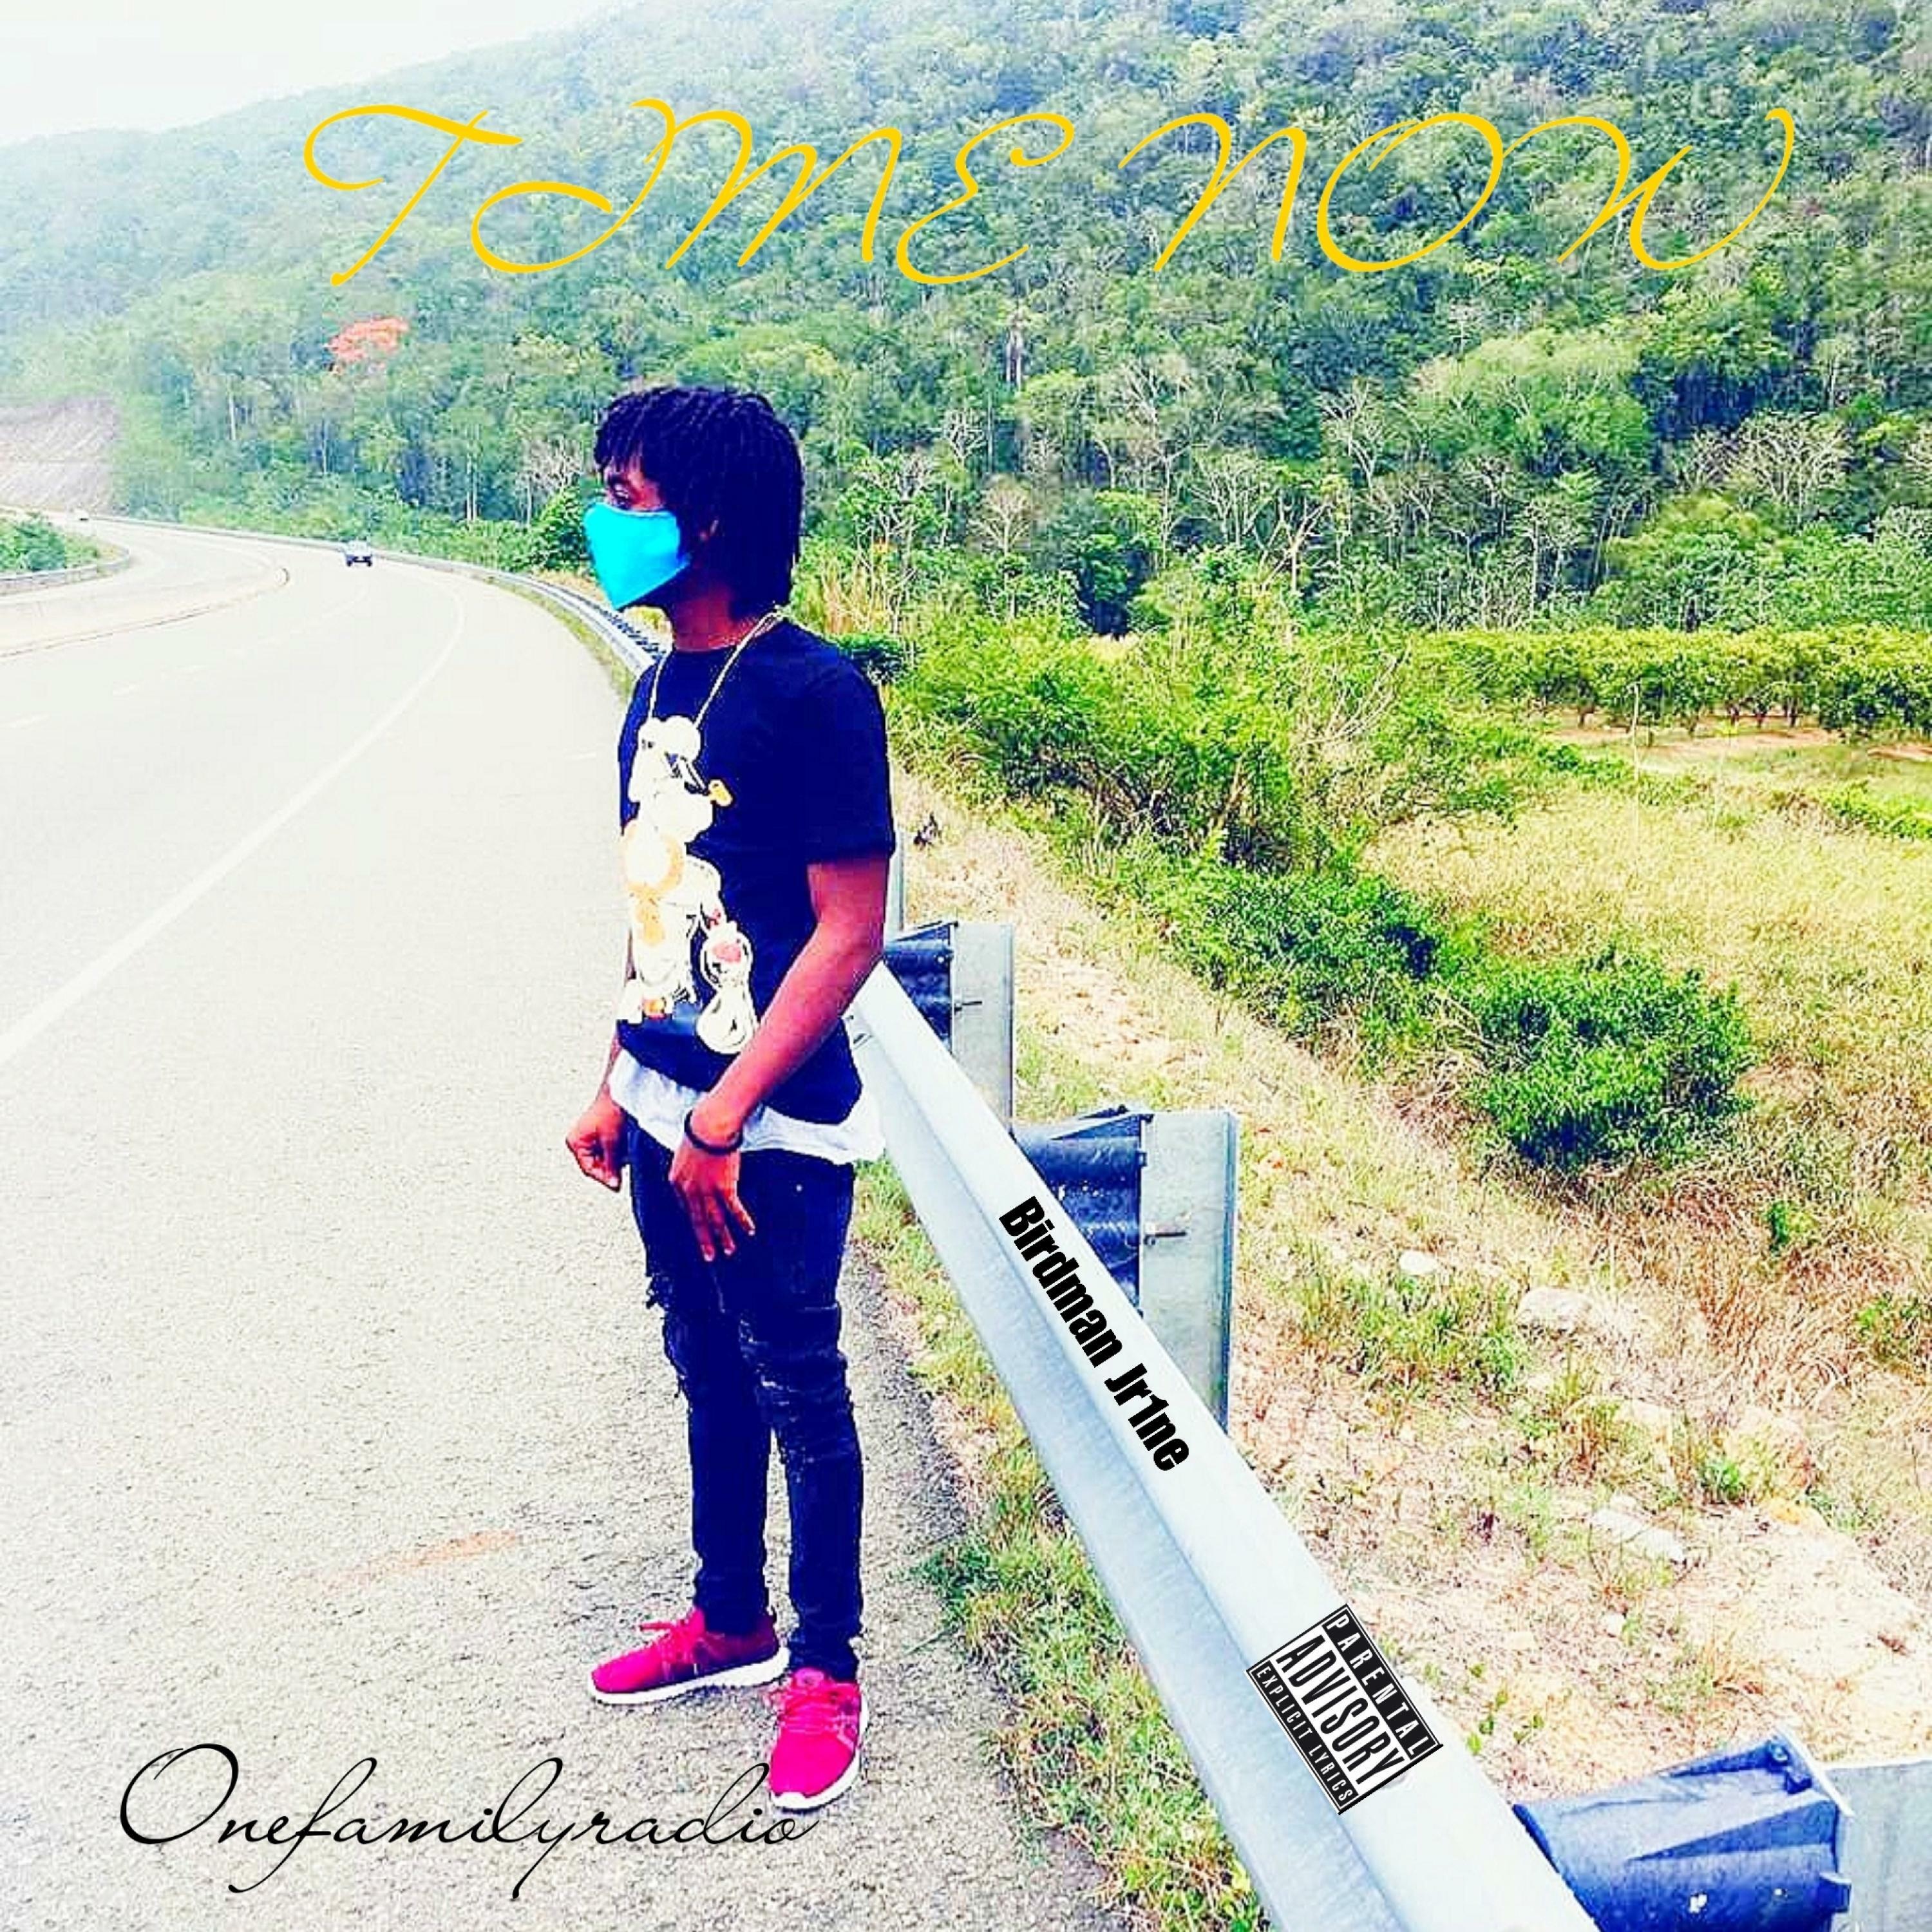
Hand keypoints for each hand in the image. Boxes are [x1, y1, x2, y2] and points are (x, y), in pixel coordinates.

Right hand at [566, 1091, 628, 1189]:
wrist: (620, 1092)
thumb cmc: (610, 1109)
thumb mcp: (610, 1142)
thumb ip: (611, 1164)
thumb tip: (612, 1182)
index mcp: (575, 1142)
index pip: (588, 1168)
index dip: (603, 1177)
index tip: (616, 1184)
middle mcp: (580, 1140)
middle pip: (596, 1164)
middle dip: (610, 1166)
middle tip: (622, 1165)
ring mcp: (590, 1137)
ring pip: (603, 1158)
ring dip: (615, 1158)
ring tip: (623, 1149)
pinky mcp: (601, 1133)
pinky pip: (608, 1150)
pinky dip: (617, 1151)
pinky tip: (623, 1145)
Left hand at [669, 1101, 756, 1260]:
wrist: (709, 1126)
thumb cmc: (698, 1129)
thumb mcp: (686, 1149)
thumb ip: (690, 1163)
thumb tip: (699, 1164)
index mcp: (676, 1181)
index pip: (685, 1207)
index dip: (694, 1219)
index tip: (701, 1229)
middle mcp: (689, 1191)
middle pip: (698, 1220)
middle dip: (705, 1240)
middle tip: (709, 1256)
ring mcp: (707, 1191)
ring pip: (715, 1219)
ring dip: (723, 1237)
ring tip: (729, 1250)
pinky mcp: (725, 1188)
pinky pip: (734, 1209)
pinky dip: (742, 1221)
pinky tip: (749, 1231)